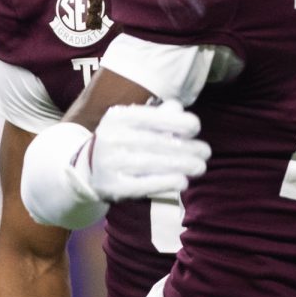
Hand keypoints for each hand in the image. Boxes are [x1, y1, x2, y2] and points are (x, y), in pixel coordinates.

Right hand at [77, 101, 210, 200]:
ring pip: (154, 163)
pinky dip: (167, 183)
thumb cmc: (123, 140)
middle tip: (206, 152)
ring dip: (183, 165)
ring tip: (200, 167)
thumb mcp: (135, 122)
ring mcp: (110, 164)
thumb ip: (159, 114)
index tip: (196, 128)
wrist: (89, 169)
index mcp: (119, 117)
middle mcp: (111, 138)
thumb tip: (178, 109)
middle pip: (157, 142)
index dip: (178, 122)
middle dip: (187, 148)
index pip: (153, 117)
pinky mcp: (112, 187)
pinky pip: (145, 185)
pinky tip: (183, 182)